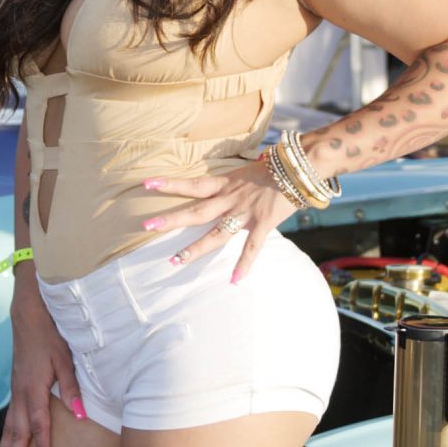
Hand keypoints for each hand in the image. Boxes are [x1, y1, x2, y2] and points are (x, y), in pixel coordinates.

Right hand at [0, 265, 85, 446]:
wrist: (29, 315)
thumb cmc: (50, 335)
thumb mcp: (66, 358)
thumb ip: (72, 388)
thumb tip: (79, 415)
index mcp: (34, 389)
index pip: (38, 426)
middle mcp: (21, 395)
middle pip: (16, 435)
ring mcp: (16, 393)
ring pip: (8, 430)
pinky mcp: (16, 389)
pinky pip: (9, 420)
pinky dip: (5, 439)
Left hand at [141, 160, 297, 283]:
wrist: (300, 166)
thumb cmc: (275, 167)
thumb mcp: (247, 171)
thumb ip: (233, 183)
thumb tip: (223, 187)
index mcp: (226, 183)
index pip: (193, 183)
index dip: (171, 183)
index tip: (147, 183)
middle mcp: (230, 198)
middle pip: (195, 211)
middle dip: (171, 220)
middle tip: (146, 226)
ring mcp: (245, 213)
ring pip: (215, 234)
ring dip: (195, 248)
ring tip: (175, 260)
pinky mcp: (263, 223)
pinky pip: (251, 247)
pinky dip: (243, 264)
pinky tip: (234, 280)